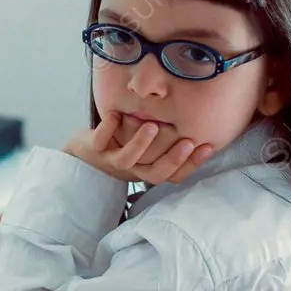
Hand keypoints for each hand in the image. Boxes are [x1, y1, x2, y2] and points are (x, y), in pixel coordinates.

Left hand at [62, 112, 213, 184]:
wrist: (82, 153)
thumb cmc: (122, 146)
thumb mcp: (147, 147)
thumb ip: (168, 140)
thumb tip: (201, 124)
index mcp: (147, 170)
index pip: (173, 175)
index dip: (191, 165)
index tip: (208, 147)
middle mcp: (131, 169)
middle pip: (154, 173)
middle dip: (173, 159)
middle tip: (188, 142)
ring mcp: (111, 160)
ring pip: (127, 159)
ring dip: (140, 143)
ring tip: (153, 125)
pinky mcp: (94, 148)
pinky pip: (99, 141)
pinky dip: (107, 127)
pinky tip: (116, 115)